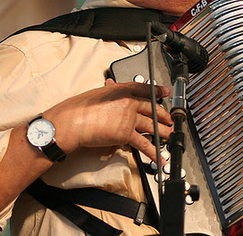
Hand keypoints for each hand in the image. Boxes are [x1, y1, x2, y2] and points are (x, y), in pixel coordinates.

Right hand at [43, 79, 173, 162]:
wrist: (72, 122)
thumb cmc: (78, 109)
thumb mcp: (96, 93)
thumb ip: (107, 91)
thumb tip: (111, 85)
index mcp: (120, 89)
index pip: (144, 88)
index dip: (157, 90)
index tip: (164, 92)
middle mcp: (128, 101)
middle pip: (152, 107)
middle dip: (163, 114)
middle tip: (170, 118)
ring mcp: (129, 117)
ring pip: (152, 125)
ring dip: (163, 131)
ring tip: (170, 135)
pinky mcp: (126, 133)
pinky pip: (144, 143)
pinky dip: (153, 152)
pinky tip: (159, 156)